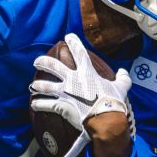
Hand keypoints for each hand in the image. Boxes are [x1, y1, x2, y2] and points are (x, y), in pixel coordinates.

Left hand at [30, 34, 133, 156]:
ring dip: (39, 85)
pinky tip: (34, 104)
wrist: (106, 120)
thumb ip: (123, 78)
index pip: (79, 53)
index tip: (68, 36)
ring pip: (46, 86)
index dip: (74, 42)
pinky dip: (40, 105)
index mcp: (88, 73)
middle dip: (44, 62)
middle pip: (54, 66)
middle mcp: (73, 80)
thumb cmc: (114, 103)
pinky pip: (47, 105)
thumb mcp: (122, 88)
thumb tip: (123, 72)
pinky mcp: (61, 106)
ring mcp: (65, 93)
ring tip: (33, 86)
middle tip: (37, 61)